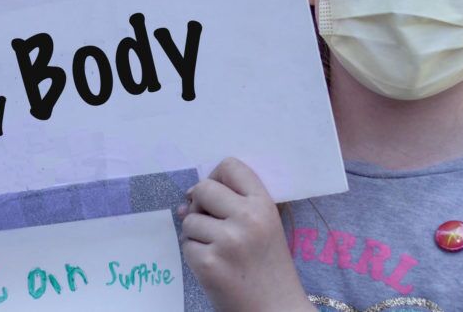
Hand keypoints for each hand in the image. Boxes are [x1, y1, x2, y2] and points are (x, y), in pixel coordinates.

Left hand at [178, 158, 313, 311]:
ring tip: (218, 251)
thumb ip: (234, 205)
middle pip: (203, 188)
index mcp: (264, 205)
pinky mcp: (209, 263)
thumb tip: (187, 198)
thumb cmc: (268, 267)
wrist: (276, 310)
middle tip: (212, 224)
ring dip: (196, 234)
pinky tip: (214, 266)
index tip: (216, 195)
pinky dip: (194, 255)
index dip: (216, 177)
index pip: (231, 166)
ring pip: (189, 220)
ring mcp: (227, 241)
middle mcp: (247, 218)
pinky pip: (186, 245)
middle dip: (199, 205)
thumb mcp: (264, 226)